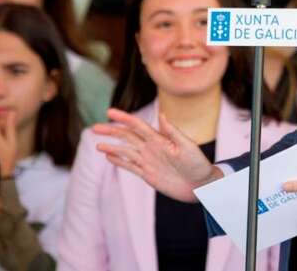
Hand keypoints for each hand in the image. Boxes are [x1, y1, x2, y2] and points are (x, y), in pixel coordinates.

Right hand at [93, 108, 222, 201]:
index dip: (123, 118)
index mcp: (160, 139)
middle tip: (95, 127)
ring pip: (126, 151)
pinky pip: (130, 166)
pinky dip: (119, 161)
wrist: (202, 186)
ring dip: (112, 147)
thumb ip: (173, 132)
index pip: (137, 126)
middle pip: (127, 137)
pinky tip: (109, 156)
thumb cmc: (198, 164)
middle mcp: (152, 148)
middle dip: (111, 131)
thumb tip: (161, 114)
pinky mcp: (148, 174)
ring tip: (98, 144)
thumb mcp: (187, 147)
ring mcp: (149, 161)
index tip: (109, 112)